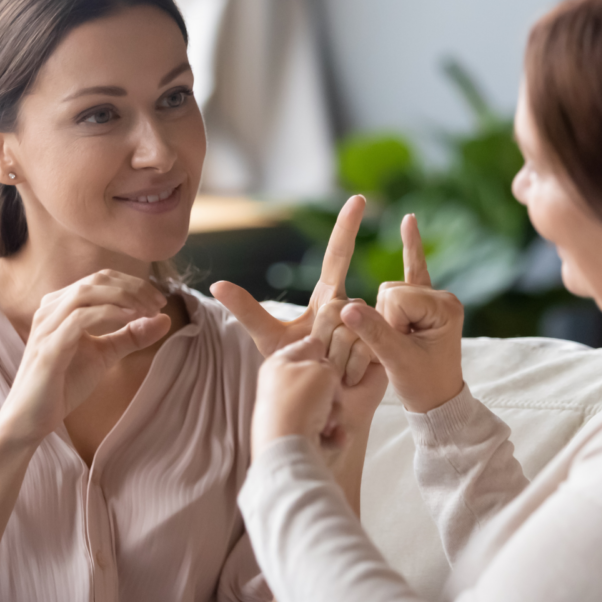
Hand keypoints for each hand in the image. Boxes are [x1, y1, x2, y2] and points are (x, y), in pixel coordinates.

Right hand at [0, 270, 171, 449]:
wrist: (31, 418)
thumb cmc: (63, 383)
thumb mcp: (105, 354)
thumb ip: (131, 335)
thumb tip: (164, 318)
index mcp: (61, 305)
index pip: (102, 278)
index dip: (134, 284)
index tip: (159, 301)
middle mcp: (50, 308)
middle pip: (97, 280)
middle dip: (134, 287)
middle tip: (159, 303)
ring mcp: (47, 326)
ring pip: (88, 292)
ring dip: (124, 297)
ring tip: (149, 309)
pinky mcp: (49, 347)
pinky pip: (80, 319)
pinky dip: (109, 314)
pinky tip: (131, 319)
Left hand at [212, 195, 374, 386]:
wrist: (319, 403)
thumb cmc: (296, 369)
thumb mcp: (268, 338)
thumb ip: (245, 310)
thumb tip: (216, 284)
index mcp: (329, 296)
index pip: (338, 254)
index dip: (347, 226)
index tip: (359, 198)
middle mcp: (354, 305)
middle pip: (342, 304)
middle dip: (326, 335)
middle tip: (318, 356)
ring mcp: (372, 324)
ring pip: (353, 326)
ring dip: (335, 355)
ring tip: (331, 371)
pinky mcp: (385, 347)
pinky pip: (367, 344)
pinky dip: (351, 366)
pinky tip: (347, 378)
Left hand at [252, 336, 339, 458]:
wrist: (287, 447)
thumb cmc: (301, 403)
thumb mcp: (323, 370)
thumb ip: (330, 366)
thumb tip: (329, 380)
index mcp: (279, 362)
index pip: (310, 346)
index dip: (328, 354)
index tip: (334, 365)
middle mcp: (280, 385)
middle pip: (320, 380)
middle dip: (334, 392)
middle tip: (331, 399)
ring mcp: (286, 411)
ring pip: (324, 405)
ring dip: (334, 415)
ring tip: (328, 424)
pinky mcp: (293, 434)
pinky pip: (321, 428)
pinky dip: (332, 434)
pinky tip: (334, 438)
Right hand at [341, 214, 464, 412]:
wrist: (437, 403)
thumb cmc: (422, 385)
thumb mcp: (396, 361)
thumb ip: (372, 333)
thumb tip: (345, 310)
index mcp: (444, 307)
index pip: (395, 296)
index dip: (387, 323)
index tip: (401, 347)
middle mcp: (442, 298)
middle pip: (390, 290)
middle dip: (385, 320)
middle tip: (401, 347)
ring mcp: (433, 299)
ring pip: (387, 291)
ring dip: (385, 318)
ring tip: (402, 343)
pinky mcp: (424, 303)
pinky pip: (413, 269)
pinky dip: (411, 245)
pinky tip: (409, 220)